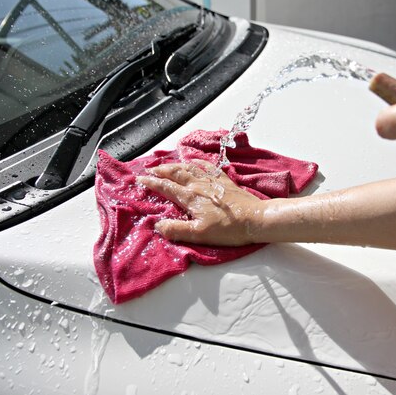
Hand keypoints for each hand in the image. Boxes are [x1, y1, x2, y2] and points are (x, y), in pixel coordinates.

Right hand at [136, 160, 264, 245]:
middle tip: (149, 170)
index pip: (166, 187)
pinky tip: (192, 161)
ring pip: (188, 167)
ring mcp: (212, 180)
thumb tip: (158, 225)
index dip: (151, 183)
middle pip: (175, 173)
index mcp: (190, 198)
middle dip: (160, 170)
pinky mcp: (224, 180)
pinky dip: (195, 162)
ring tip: (165, 165)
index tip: (140, 180)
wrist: (256, 219)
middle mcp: (199, 185)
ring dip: (174, 165)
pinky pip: (205, 166)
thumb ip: (176, 230)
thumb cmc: (228, 229)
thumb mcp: (199, 234)